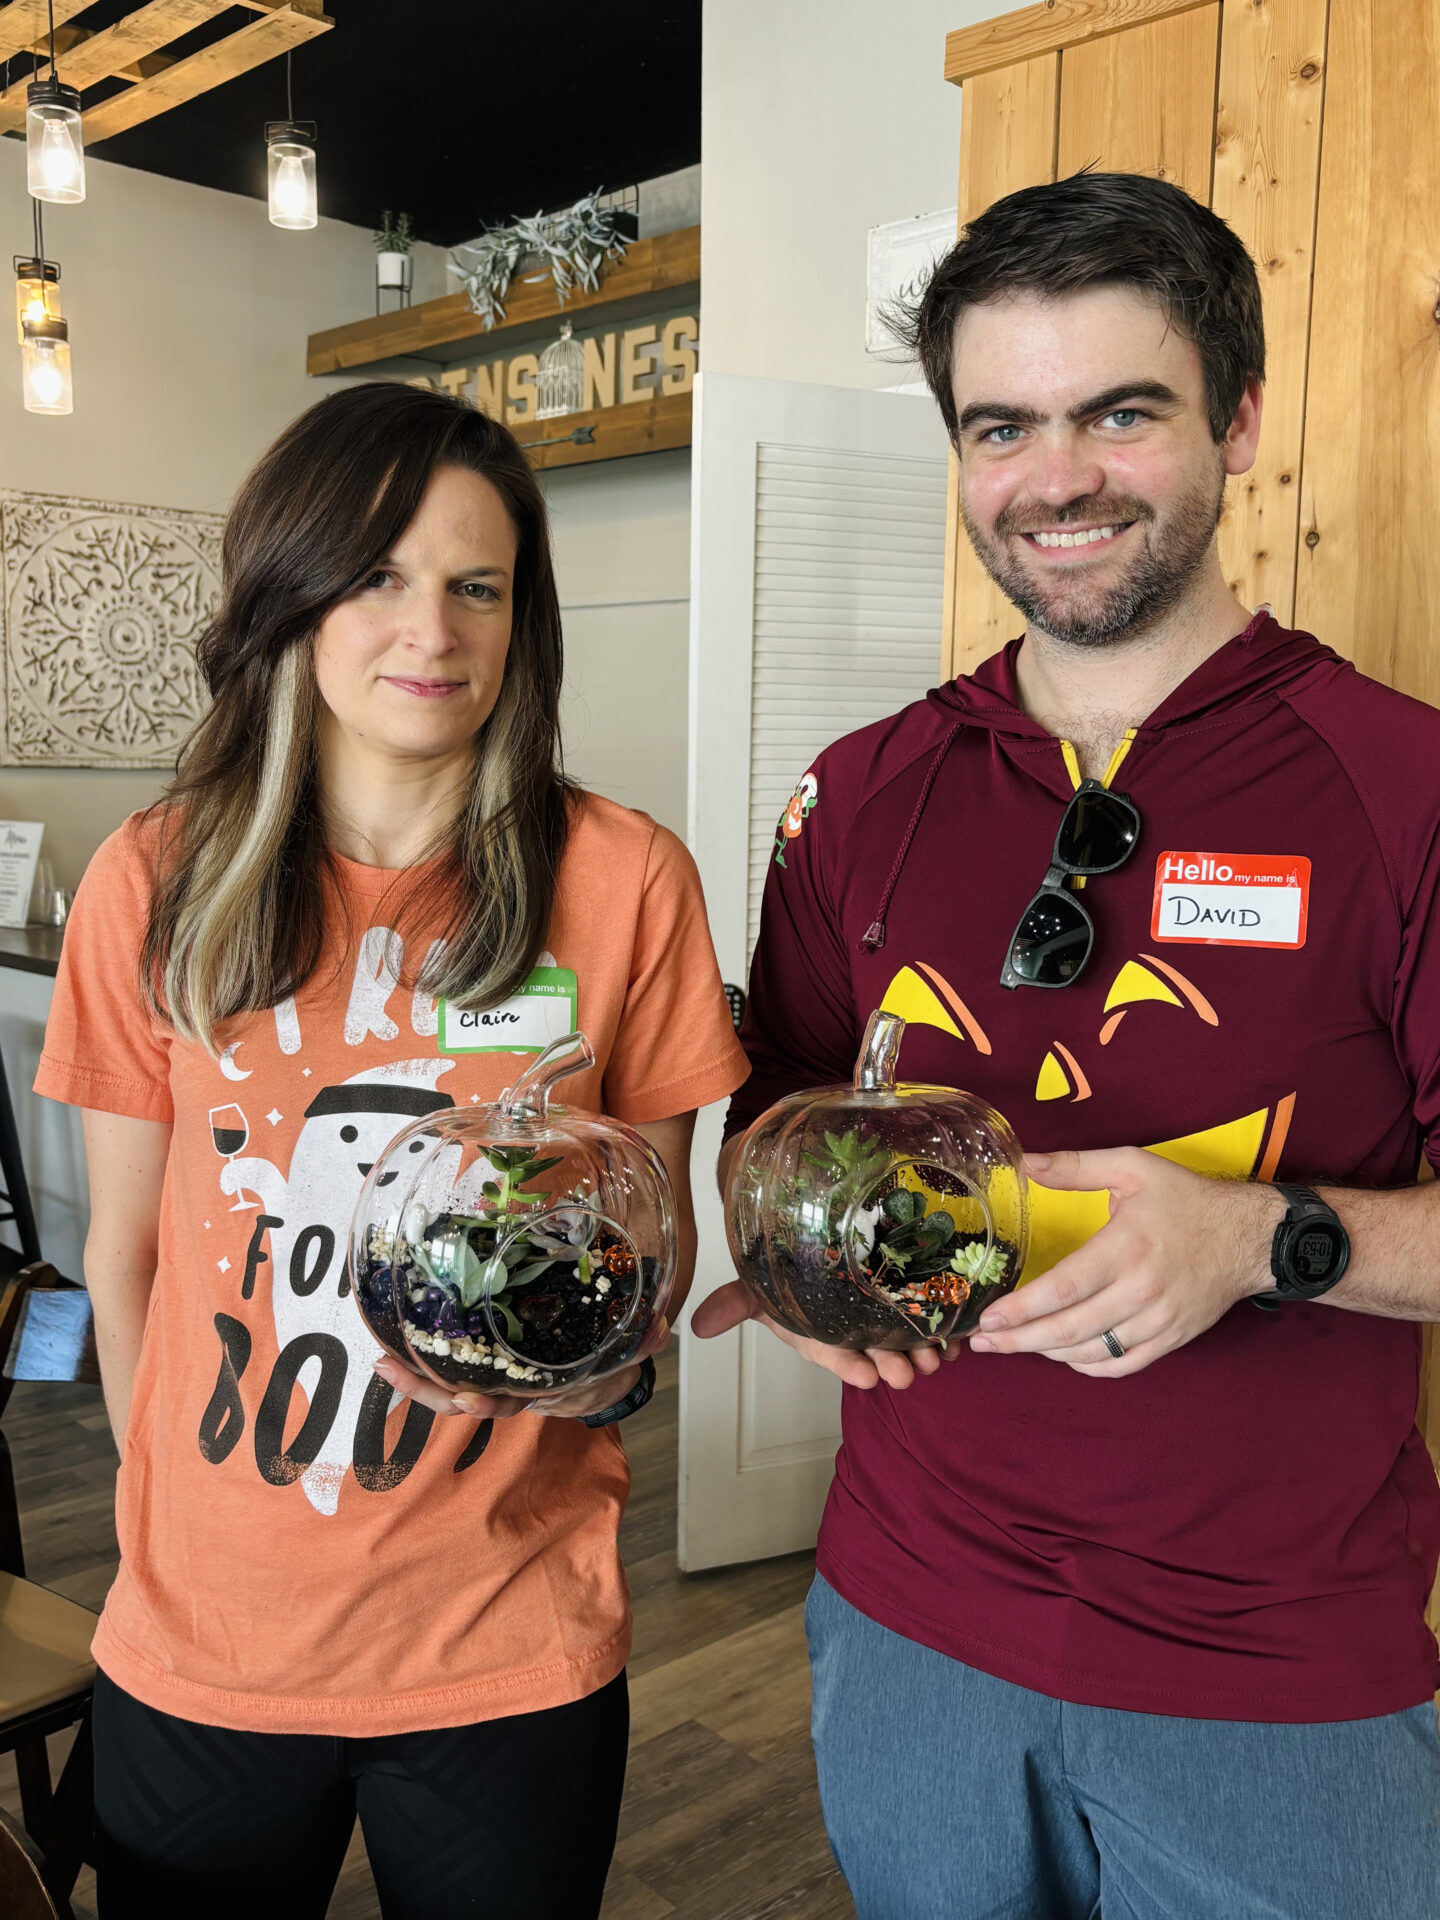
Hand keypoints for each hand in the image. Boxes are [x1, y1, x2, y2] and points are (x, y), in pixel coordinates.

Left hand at [372, 1316, 669, 1421]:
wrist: (604, 1367)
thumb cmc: (607, 1362)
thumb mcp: (625, 1354)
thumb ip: (640, 1341)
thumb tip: (657, 1329)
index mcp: (541, 1389)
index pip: (510, 1400)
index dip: (488, 1402)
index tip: (469, 1401)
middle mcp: (512, 1388)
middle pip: (462, 1399)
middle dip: (426, 1391)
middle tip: (391, 1371)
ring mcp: (497, 1375)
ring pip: (448, 1386)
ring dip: (413, 1376)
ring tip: (380, 1358)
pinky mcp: (488, 1353)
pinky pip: (452, 1359)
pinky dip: (424, 1353)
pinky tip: (396, 1334)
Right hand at [689, 1279, 953, 1389]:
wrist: (806, 1236)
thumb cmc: (783, 1271)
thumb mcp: (756, 1288)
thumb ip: (733, 1304)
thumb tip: (693, 1324)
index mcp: (822, 1336)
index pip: (835, 1356)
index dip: (850, 1367)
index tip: (866, 1376)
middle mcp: (854, 1332)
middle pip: (876, 1353)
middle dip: (893, 1365)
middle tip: (908, 1372)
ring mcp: (884, 1318)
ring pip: (907, 1340)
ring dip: (923, 1352)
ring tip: (935, 1358)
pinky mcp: (909, 1299)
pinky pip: (931, 1319)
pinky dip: (946, 1331)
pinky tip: (958, 1335)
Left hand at [969, 1149, 1279, 1375]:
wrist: (1249, 1238)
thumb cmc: (1188, 1200)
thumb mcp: (1133, 1167)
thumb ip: (1076, 1166)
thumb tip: (1026, 1164)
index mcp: (1126, 1247)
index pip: (1064, 1289)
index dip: (1022, 1309)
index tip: (988, 1318)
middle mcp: (1141, 1290)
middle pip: (1070, 1329)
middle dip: (1019, 1340)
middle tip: (982, 1341)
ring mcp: (1158, 1320)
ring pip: (1092, 1352)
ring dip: (1047, 1352)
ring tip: (1013, 1344)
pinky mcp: (1171, 1339)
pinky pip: (1122, 1366)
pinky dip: (1087, 1366)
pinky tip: (1063, 1354)